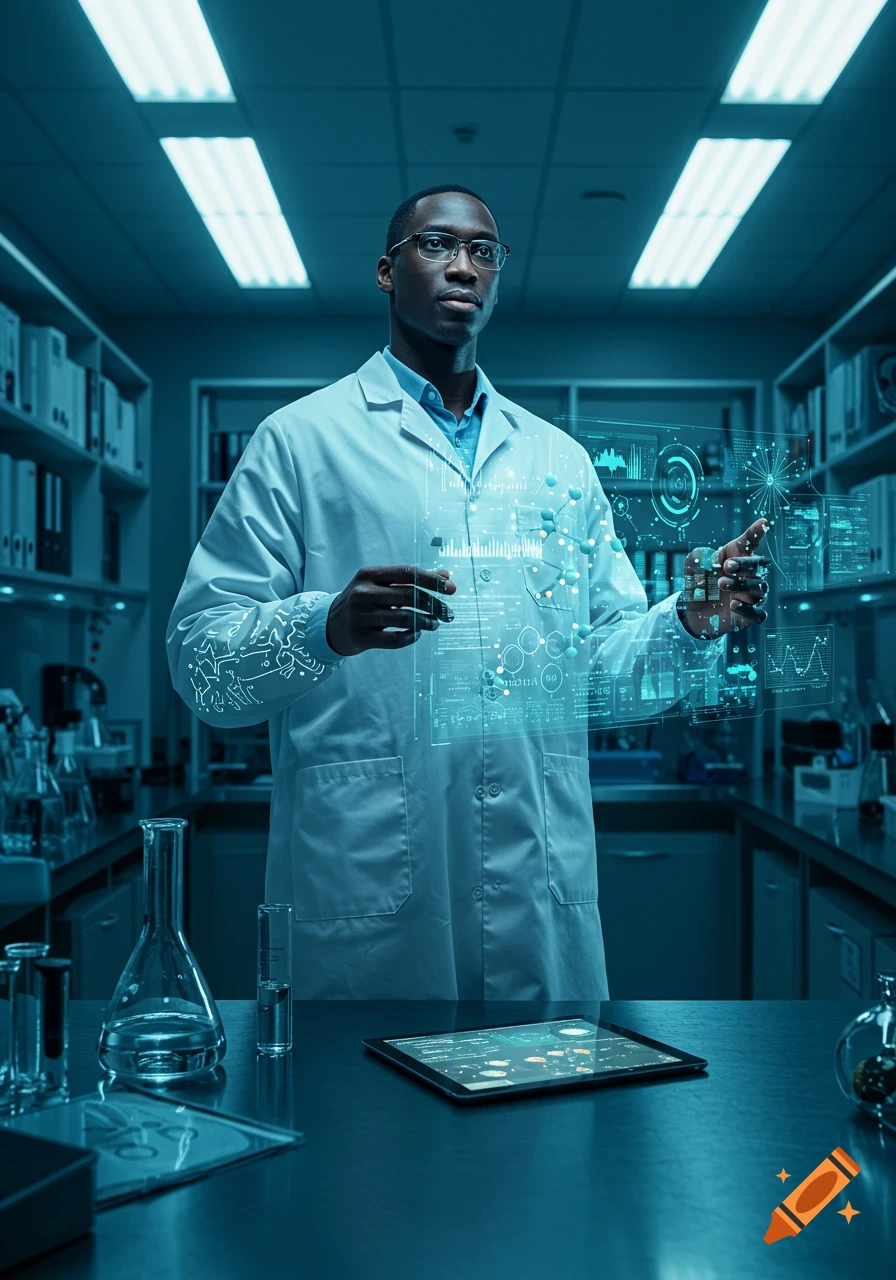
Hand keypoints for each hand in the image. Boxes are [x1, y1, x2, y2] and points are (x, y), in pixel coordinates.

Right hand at [326, 565, 455, 655]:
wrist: (330, 624)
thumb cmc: (362, 600)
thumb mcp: (380, 584)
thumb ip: (410, 580)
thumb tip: (445, 575)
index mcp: (368, 575)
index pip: (407, 573)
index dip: (431, 580)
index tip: (450, 588)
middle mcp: (362, 593)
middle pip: (409, 596)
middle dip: (434, 604)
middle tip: (447, 611)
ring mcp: (361, 616)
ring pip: (405, 619)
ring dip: (426, 622)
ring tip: (435, 623)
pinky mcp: (362, 637)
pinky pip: (395, 639)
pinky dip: (411, 637)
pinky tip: (418, 633)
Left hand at [677, 518, 770, 639]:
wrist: (692, 610)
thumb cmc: (699, 583)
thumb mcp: (694, 566)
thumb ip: (700, 556)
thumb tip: (710, 555)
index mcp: (738, 558)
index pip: (751, 543)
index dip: (757, 533)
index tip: (763, 523)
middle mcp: (750, 575)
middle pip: (760, 565)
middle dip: (746, 563)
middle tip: (726, 566)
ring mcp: (753, 596)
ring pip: (760, 588)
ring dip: (742, 584)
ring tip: (721, 583)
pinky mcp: (750, 616)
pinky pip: (759, 614)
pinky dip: (748, 609)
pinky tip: (733, 604)